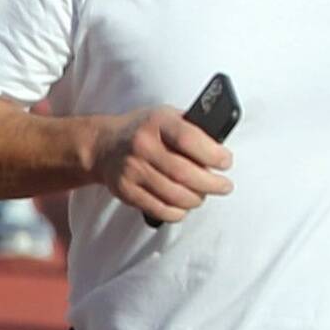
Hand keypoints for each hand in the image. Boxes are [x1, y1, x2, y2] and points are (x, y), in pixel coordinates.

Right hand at [91, 108, 232, 225]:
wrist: (104, 145)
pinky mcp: (125, 189)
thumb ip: (193, 128)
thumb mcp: (167, 116)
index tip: (225, 162)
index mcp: (158, 122)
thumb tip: (220, 148)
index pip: (189, 139)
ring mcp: (132, 169)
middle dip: (212, 184)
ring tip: (201, 195)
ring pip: (174, 194)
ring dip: (196, 199)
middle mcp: (142, 145)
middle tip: (224, 186)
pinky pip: (158, 208)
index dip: (213, 154)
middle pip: (184, 172)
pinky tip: (182, 207)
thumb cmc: (144, 131)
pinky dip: (176, 212)